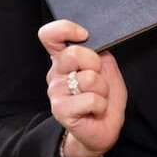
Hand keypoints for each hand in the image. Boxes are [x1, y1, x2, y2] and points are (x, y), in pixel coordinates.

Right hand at [38, 20, 126, 156]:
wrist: (103, 128)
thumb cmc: (104, 95)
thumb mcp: (106, 67)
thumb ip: (97, 52)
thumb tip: (89, 41)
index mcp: (64, 58)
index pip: (50, 35)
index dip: (65, 29)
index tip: (83, 34)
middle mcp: (55, 72)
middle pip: (74, 53)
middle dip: (96, 65)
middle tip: (98, 80)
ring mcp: (55, 91)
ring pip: (89, 78)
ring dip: (102, 90)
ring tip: (98, 98)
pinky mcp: (60, 110)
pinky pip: (91, 99)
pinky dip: (101, 105)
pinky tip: (94, 110)